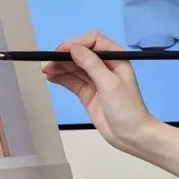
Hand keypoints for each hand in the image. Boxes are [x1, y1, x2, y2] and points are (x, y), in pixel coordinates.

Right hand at [43, 36, 159, 157]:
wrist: (132, 136)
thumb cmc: (126, 108)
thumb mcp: (109, 83)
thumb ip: (92, 64)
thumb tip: (74, 48)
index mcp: (116, 59)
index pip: (94, 42)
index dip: (77, 43)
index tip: (62, 51)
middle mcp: (105, 67)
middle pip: (81, 54)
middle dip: (65, 56)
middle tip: (49, 62)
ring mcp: (96, 80)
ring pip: (74, 68)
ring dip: (60, 67)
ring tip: (46, 70)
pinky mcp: (88, 93)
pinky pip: (72, 81)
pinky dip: (61, 78)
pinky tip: (50, 77)